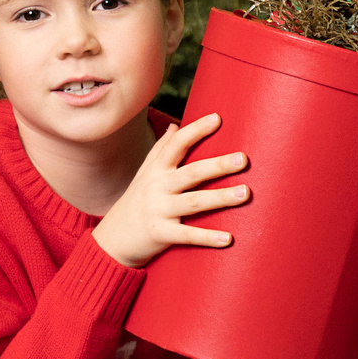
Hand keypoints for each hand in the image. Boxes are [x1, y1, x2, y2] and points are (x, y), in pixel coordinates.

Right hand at [90, 113, 249, 268]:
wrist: (112, 240)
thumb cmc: (135, 202)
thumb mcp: (144, 174)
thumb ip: (161, 150)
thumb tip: (176, 125)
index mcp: (157, 170)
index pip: (177, 145)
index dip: (196, 131)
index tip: (217, 118)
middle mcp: (157, 188)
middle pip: (192, 173)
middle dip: (218, 165)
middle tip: (243, 159)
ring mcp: (159, 211)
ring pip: (194, 202)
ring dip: (221, 198)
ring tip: (245, 193)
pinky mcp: (161, 235)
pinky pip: (187, 235)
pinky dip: (208, 238)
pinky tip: (229, 238)